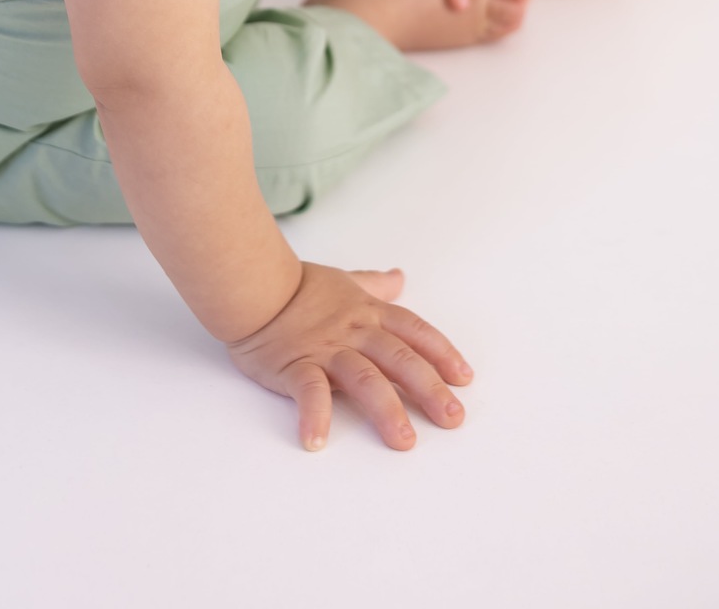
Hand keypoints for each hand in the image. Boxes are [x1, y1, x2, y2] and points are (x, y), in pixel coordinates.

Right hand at [226, 261, 472, 450]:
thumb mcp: (344, 281)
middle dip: (428, 388)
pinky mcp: (294, 366)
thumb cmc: (298, 287)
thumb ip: (374, 284)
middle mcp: (353, 332)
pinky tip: (318, 441)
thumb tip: (399, 277)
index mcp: (367, 313)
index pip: (414, 331)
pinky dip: (314, 415)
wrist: (254, 285)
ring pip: (363, 377)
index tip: (464, 378)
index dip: (441, 354)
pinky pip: (308, 392)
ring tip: (404, 441)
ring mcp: (325, 350)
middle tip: (452, 418)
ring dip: (386, 409)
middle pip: (399, 358)